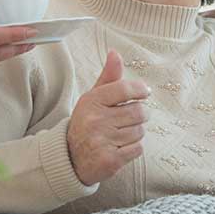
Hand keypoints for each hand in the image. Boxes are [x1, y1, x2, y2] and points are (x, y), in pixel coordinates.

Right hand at [67, 50, 149, 185]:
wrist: (70, 158)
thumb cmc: (86, 122)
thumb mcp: (93, 98)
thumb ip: (108, 77)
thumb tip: (115, 53)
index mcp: (92, 101)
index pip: (125, 89)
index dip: (140, 89)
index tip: (144, 92)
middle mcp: (96, 120)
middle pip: (138, 111)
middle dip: (140, 114)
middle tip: (131, 117)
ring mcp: (102, 141)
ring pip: (140, 131)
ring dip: (136, 132)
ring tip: (122, 134)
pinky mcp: (110, 160)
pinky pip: (138, 148)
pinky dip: (134, 148)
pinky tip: (121, 147)